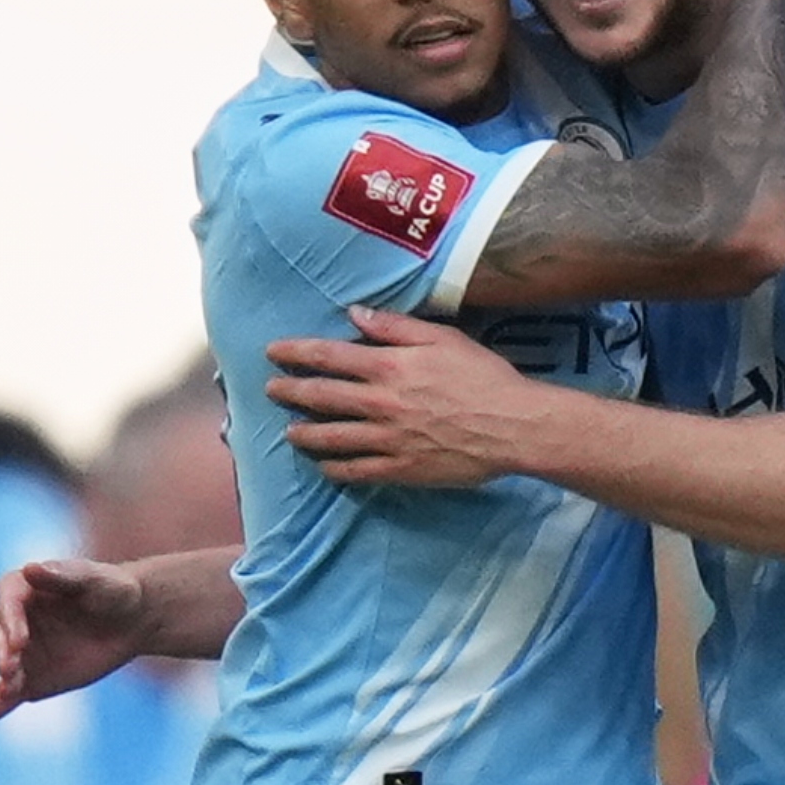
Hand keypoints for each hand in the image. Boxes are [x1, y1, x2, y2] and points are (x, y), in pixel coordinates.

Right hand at [0, 559, 146, 720]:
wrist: (132, 620)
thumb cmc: (112, 589)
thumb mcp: (95, 579)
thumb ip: (63, 576)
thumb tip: (29, 569)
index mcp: (23, 588)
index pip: (7, 602)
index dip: (10, 620)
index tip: (21, 639)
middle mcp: (14, 621)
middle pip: (2, 636)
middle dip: (5, 652)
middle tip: (11, 668)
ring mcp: (21, 652)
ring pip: (5, 666)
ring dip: (3, 679)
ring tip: (8, 691)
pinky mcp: (30, 678)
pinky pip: (11, 692)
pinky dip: (0, 702)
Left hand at [265, 306, 536, 486]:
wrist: (513, 426)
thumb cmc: (483, 376)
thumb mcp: (443, 338)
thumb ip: (395, 326)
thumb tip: (354, 314)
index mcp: (389, 366)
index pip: (329, 357)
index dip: (296, 352)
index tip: (273, 351)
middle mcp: (380, 403)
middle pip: (322, 396)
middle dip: (291, 391)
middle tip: (271, 389)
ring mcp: (387, 439)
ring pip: (331, 437)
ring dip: (304, 433)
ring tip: (290, 432)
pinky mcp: (399, 468)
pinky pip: (356, 471)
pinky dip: (334, 468)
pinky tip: (324, 467)